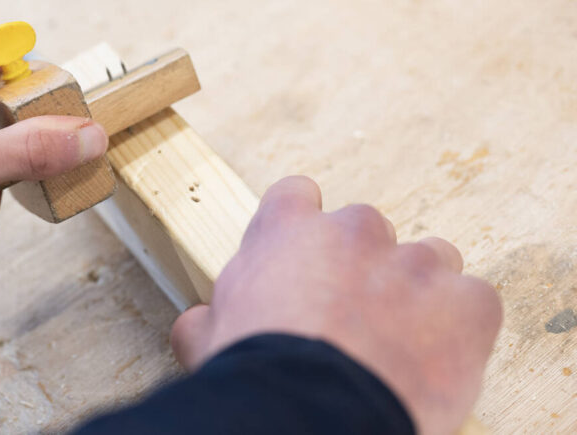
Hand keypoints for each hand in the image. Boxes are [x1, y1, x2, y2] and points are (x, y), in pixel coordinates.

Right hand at [170, 176, 501, 434]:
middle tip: (351, 320)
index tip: (303, 260)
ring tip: (401, 342)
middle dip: (361, 268)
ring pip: (428, 259)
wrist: (314, 415)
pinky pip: (472, 302)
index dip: (301, 230)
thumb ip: (210, 316)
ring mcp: (416, 263)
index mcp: (286, 232)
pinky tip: (435, 362)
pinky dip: (460, 328)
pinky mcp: (468, 302)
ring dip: (416, 291)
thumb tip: (198, 323)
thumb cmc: (259, 377)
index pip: (296, 196)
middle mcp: (354, 232)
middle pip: (366, 232)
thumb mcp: (209, 341)